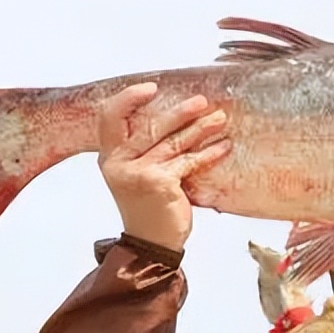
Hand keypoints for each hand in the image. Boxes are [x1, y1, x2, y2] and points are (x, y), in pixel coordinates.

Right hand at [96, 83, 230, 251]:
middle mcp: (119, 163)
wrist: (150, 245)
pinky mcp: (160, 183)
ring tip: (219, 118)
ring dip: (200, 128)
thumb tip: (169, 115)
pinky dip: (209, 153)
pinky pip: (189, 161)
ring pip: (173, 142)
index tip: (152, 88)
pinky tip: (224, 146)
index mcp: (109, 157)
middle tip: (201, 102)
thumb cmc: (146, 208)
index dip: (128, 98)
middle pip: (149, 126)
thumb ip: (140, 149)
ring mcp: (139, 173)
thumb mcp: (133, 174)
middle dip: (179, 112)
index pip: (109, 116)